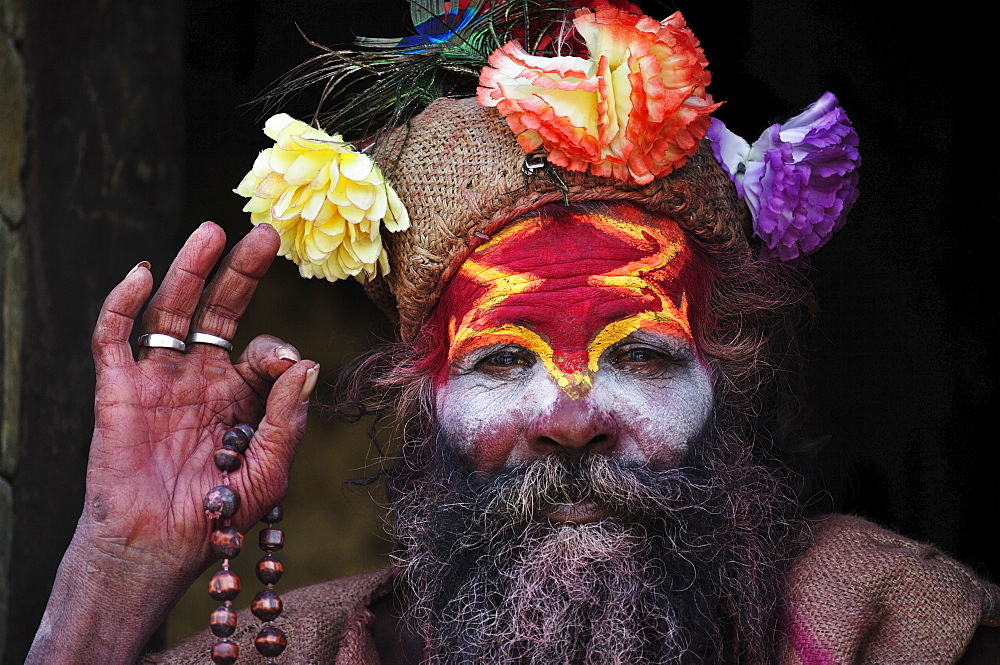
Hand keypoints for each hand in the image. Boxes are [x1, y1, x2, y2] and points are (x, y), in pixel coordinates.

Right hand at [82, 221, 316, 577]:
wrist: (159, 546)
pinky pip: (114, 338)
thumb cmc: (220, 512)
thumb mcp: (271, 467)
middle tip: (263, 233)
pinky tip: (142, 274)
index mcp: (241, 394)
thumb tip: (307, 363)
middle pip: (220, 311)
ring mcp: (159, 379)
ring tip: (212, 232)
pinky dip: (123, 304)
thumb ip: (288, 417)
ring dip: (190, 270)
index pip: (262, 350)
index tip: (285, 365)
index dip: (276, 350)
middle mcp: (201, 377)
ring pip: (172, 312)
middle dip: (240, 272)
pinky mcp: (118, 388)